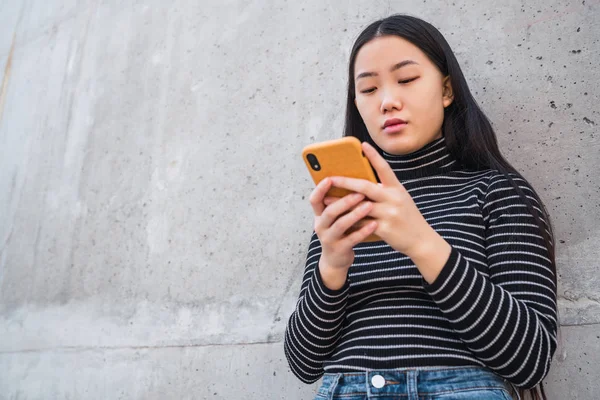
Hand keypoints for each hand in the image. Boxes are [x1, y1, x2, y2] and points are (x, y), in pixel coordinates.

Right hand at [309, 177, 377, 272]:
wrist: (335, 260)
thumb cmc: (339, 232)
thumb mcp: (334, 218)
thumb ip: (339, 203)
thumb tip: (353, 180)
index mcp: (319, 215)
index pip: (314, 200)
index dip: (320, 189)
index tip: (329, 178)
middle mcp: (321, 226)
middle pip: (330, 211)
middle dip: (345, 201)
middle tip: (360, 193)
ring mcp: (329, 238)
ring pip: (341, 224)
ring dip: (355, 214)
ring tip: (369, 206)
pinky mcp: (339, 249)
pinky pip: (352, 239)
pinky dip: (363, 231)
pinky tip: (374, 224)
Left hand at [324, 141, 434, 258]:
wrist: (421, 239)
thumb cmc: (407, 217)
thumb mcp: (400, 199)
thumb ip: (384, 191)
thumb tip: (360, 185)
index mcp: (397, 188)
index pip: (384, 168)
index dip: (374, 156)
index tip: (363, 144)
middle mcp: (393, 198)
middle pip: (365, 187)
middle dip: (345, 182)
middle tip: (330, 178)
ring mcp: (389, 214)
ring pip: (359, 206)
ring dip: (341, 203)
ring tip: (326, 200)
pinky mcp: (384, 229)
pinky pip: (362, 223)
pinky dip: (349, 221)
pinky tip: (337, 219)